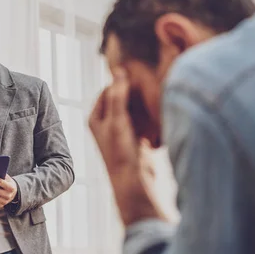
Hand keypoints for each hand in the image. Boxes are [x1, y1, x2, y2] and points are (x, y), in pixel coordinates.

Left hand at [89, 69, 163, 225]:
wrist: (134, 182)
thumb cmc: (121, 153)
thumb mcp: (118, 120)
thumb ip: (118, 95)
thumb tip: (118, 71)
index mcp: (95, 117)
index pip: (109, 90)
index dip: (122, 82)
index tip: (138, 76)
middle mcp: (106, 123)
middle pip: (121, 98)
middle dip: (134, 93)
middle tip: (149, 84)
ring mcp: (121, 131)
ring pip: (133, 109)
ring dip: (143, 104)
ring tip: (154, 97)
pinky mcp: (135, 139)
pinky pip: (143, 120)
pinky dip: (149, 116)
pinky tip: (159, 113)